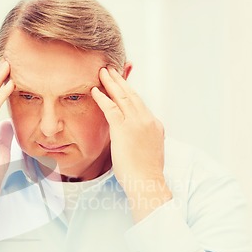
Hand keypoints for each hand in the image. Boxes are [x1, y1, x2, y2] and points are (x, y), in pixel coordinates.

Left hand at [91, 66, 171, 221]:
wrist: (147, 182)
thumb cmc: (146, 173)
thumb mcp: (148, 151)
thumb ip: (142, 140)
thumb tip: (133, 140)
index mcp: (154, 125)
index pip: (140, 104)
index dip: (130, 92)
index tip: (122, 83)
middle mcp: (147, 120)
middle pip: (132, 95)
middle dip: (121, 81)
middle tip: (111, 69)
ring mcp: (137, 123)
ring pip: (122, 97)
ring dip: (111, 83)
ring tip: (103, 72)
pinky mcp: (124, 129)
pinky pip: (111, 108)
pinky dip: (103, 97)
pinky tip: (96, 90)